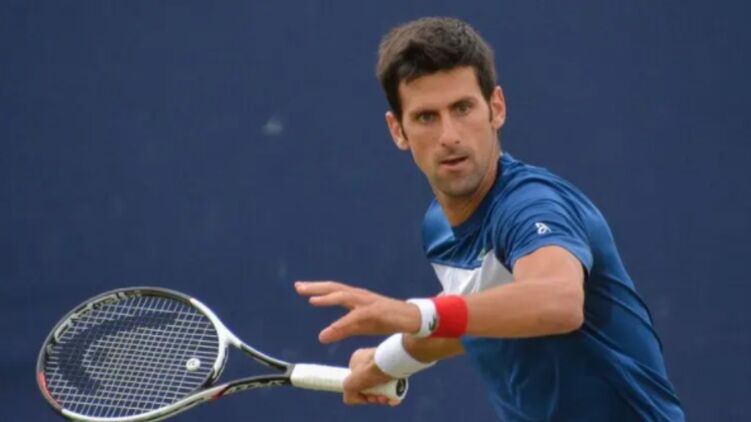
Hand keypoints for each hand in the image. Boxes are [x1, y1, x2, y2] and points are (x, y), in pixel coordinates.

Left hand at [295, 281, 419, 342]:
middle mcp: (360, 296)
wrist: (412, 320)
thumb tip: (321, 337)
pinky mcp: (376, 311)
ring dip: (328, 298)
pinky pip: (357, 316)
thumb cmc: (386, 320)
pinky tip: (333, 327)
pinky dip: (344, 321)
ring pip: (344, 296)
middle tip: (298, 287)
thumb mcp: (359, 326)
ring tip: (312, 300)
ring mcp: (368, 302)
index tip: (300, 287)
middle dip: (316, 287)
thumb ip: (341, 330)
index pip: (333, 290)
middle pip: (335, 288)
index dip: (317, 289)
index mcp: (355, 298)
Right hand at [343, 348, 399, 405]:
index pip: (356, 381)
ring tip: (386, 399)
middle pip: (370, 385)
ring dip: (383, 397)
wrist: (392, 362)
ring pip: (382, 386)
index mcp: (357, 360)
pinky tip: (394, 399)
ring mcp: (384, 363)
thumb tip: (353, 400)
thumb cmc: (369, 370)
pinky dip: (393, 394)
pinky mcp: (396, 368)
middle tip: (378, 399)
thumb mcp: (349, 385)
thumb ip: (348, 395)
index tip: (366, 398)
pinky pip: (393, 383)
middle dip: (374, 397)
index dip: (361, 393)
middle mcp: (370, 360)